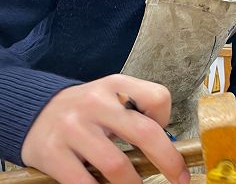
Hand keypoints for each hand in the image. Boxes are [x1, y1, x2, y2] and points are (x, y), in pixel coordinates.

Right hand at [21, 74, 189, 183]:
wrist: (34, 111)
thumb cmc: (85, 110)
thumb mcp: (111, 97)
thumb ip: (134, 113)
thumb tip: (164, 145)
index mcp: (116, 85)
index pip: (158, 97)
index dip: (167, 119)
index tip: (165, 134)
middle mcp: (96, 102)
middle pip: (145, 132)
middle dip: (167, 160)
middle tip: (179, 179)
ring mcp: (73, 127)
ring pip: (116, 165)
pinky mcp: (52, 152)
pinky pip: (83, 183)